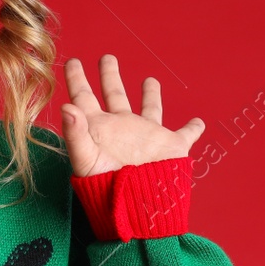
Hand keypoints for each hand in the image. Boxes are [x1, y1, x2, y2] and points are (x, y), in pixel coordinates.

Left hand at [59, 55, 204, 176]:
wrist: (136, 208)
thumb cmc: (106, 189)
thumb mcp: (86, 160)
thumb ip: (75, 134)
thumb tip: (66, 106)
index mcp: (99, 128)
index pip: (84, 96)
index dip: (77, 78)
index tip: (73, 61)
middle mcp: (122, 128)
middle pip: (115, 94)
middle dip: (110, 75)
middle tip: (107, 57)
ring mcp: (147, 137)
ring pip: (150, 108)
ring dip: (151, 94)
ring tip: (149, 80)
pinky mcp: (171, 148)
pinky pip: (186, 135)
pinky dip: (193, 128)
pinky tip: (198, 122)